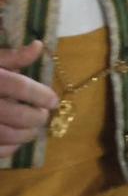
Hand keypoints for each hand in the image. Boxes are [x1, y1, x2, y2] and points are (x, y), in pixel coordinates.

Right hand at [0, 41, 57, 157]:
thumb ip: (11, 56)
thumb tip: (38, 46)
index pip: (19, 86)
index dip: (40, 94)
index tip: (54, 101)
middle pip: (16, 114)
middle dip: (36, 118)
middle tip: (43, 117)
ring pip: (5, 134)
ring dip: (25, 135)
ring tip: (32, 130)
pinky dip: (8, 149)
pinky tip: (14, 143)